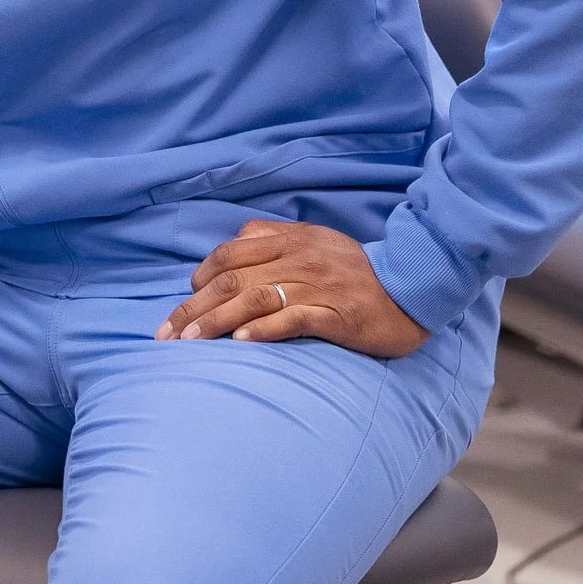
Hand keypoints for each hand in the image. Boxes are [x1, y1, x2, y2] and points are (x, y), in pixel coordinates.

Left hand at [157, 218, 426, 357]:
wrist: (416, 286)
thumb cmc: (358, 271)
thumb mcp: (315, 243)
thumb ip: (274, 240)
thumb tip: (230, 250)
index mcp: (289, 240)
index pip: (229, 255)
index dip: (199, 279)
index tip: (181, 306)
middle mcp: (298, 258)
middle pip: (232, 279)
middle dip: (194, 307)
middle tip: (166, 335)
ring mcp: (317, 285)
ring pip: (255, 298)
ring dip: (217, 321)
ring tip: (191, 343)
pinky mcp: (337, 313)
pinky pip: (295, 318)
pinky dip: (265, 329)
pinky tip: (242, 341)